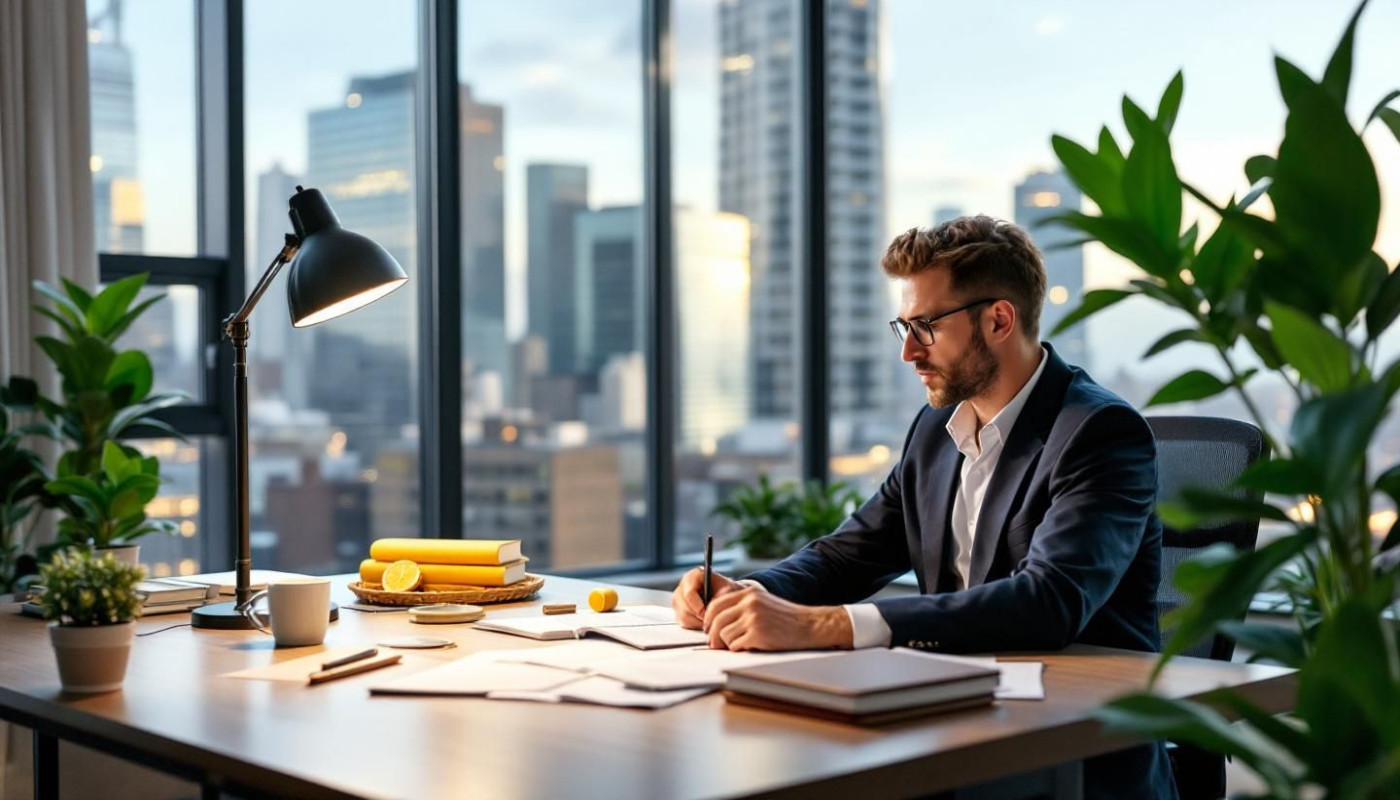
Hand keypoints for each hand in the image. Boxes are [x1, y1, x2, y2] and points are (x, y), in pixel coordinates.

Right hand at [671, 568, 741, 629]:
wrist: (726, 597)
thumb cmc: (727, 592)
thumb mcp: (727, 591)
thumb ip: (719, 597)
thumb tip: (710, 608)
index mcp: (693, 576)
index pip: (689, 594)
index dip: (699, 607)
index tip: (709, 615)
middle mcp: (682, 586)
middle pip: (684, 607)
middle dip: (699, 617)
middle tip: (711, 620)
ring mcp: (678, 599)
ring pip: (683, 616)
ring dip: (697, 622)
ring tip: (710, 620)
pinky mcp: (678, 610)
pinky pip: (683, 622)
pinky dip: (694, 624)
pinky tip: (704, 620)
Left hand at [702, 586, 852, 650]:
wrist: (810, 625)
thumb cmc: (787, 618)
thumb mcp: (763, 602)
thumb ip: (742, 606)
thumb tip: (717, 621)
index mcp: (748, 593)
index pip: (716, 604)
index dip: (708, 619)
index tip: (709, 629)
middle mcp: (749, 603)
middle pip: (716, 621)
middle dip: (713, 636)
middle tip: (716, 644)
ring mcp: (753, 618)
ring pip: (724, 635)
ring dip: (729, 644)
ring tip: (741, 644)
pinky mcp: (757, 634)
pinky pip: (735, 646)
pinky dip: (739, 649)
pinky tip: (751, 646)